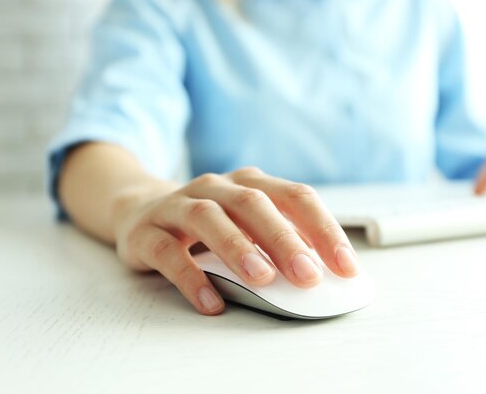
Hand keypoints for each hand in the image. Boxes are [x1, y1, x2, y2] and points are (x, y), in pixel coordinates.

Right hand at [111, 167, 358, 315]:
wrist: (139, 210)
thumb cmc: (209, 224)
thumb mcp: (248, 224)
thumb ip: (281, 241)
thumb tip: (323, 273)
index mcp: (250, 183)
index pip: (295, 197)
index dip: (324, 229)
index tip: (346, 267)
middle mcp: (216, 187)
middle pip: (253, 204)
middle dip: (284, 240)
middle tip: (308, 276)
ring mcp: (178, 205)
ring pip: (208, 218)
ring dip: (238, 248)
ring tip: (262, 280)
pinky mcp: (146, 232)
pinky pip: (168, 252)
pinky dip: (190, 277)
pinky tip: (211, 301)